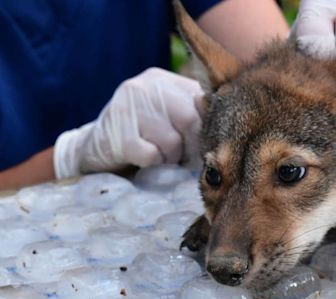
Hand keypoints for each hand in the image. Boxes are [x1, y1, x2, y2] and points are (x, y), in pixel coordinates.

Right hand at [54, 68, 203, 178]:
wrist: (94, 148)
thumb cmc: (142, 135)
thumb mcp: (167, 117)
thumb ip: (192, 115)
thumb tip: (223, 130)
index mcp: (164, 80)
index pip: (201, 101)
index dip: (206, 129)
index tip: (202, 145)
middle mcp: (147, 86)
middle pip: (190, 120)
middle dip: (191, 146)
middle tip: (182, 157)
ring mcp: (129, 106)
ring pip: (171, 141)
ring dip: (170, 158)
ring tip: (159, 157)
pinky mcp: (116, 131)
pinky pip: (150, 155)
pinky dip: (152, 163)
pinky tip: (142, 159)